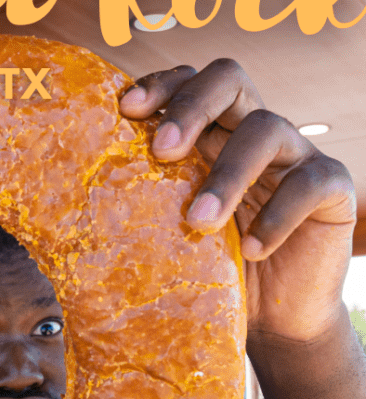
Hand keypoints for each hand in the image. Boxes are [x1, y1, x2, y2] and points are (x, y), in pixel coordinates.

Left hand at [119, 59, 356, 341]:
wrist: (274, 320)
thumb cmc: (215, 270)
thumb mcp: (173, 232)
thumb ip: (145, 203)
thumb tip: (66, 197)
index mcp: (213, 131)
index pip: (189, 82)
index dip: (161, 85)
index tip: (126, 109)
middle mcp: (252, 131)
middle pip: (229, 78)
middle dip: (191, 105)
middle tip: (162, 148)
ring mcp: (295, 155)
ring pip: (266, 130)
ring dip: (226, 175)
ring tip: (198, 223)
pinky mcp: (331, 188)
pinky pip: (309, 183)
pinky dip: (277, 216)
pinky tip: (252, 250)